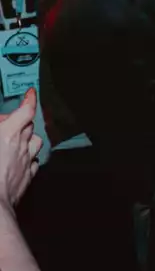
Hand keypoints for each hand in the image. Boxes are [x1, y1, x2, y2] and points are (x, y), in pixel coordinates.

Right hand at [0, 89, 42, 209]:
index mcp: (8, 135)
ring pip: (36, 143)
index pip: (26, 112)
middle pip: (29, 126)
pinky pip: (34, 162)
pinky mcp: (27, 178)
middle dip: (21, 120)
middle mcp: (22, 146)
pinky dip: (29, 157)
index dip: (30, 100)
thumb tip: (0, 123)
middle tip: (5, 122)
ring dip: (28, 137)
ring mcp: (26, 162)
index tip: (31, 93)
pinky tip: (20, 159)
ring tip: (16, 139)